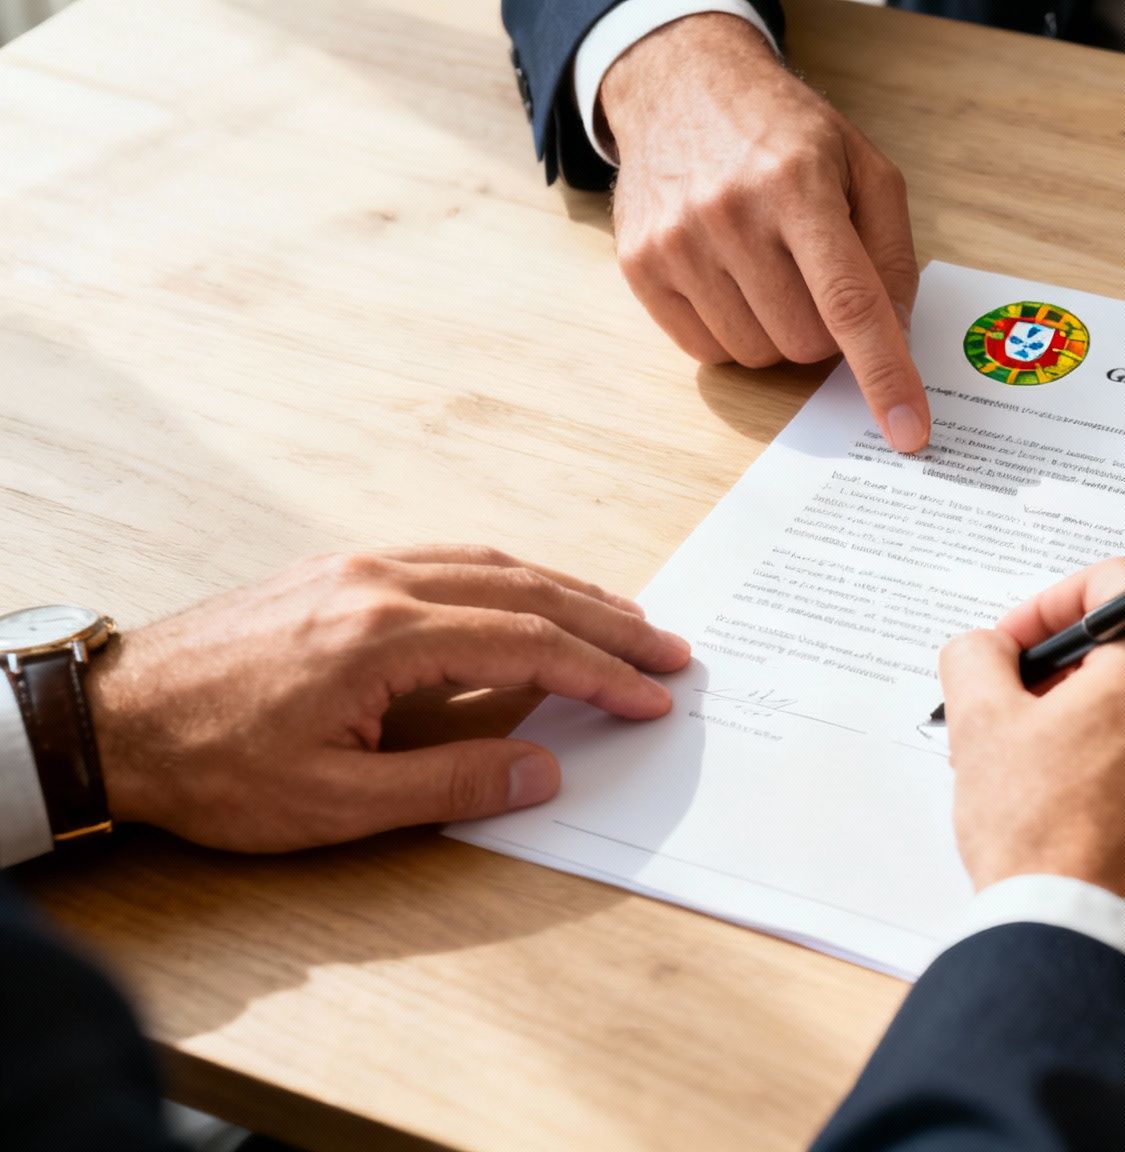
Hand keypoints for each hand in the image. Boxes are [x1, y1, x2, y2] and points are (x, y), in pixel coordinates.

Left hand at [87, 547, 690, 851]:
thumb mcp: (334, 804)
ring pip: (492, 563)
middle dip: (609, 621)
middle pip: (526, 589)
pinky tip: (531, 597)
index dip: (601, 673)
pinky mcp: (336, 569)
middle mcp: (378, 581)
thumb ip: (451, 784)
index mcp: (383, 636)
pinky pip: (450, 558)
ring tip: (622, 621)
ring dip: (567, 591)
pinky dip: (512, 576)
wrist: (111, 719)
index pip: (527, 643)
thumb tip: (544, 770)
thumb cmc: (212, 767)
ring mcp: (356, 566)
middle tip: (670, 650)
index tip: (652, 698)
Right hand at [603, 14, 928, 452]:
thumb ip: (891, 252)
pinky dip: (734, 331)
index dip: (884, 375)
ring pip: (757, 355)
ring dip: (778, 331)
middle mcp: (732, 214)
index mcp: (800, 184)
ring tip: (768, 267)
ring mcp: (678, 243)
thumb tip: (897, 336)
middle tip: (816, 278)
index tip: (908, 433)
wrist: (682, 87)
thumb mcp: (862, 166)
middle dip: (826, 330)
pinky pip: (707, 351)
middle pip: (805, 343)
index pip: (850, 304)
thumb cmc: (784, 133)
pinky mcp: (640, 267)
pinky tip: (731, 277)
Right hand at [939, 558, 1124, 959]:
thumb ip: (978, 657)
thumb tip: (986, 649)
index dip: (1047, 607)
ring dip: (1105, 724)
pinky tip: (1088, 813)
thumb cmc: (1045, 834)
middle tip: (1017, 712)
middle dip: (1073, 672)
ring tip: (1045, 772)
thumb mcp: (982, 724)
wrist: (1093, 946)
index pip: (1116, 585)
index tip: (1011, 649)